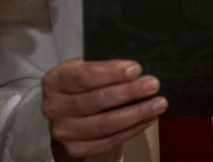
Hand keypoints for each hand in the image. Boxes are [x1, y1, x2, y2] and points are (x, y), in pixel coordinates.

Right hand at [41, 58, 166, 157]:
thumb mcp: (81, 67)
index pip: (83, 76)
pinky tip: (148, 119)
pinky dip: (132, 129)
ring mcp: (64, 132)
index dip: (110, 73)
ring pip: (105, 124)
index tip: (135, 69)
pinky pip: (109, 140)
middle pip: (96, 101)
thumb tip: (135, 67)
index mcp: (54, 81)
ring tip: (158, 103)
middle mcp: (54, 108)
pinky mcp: (76, 149)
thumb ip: (101, 65)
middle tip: (153, 84)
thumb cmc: (79, 84)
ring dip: (136, 113)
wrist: (63, 114)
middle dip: (129, 92)